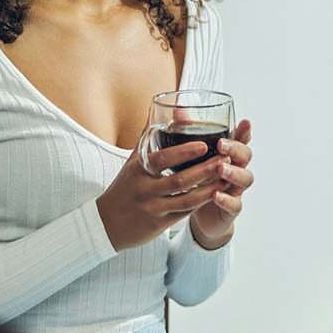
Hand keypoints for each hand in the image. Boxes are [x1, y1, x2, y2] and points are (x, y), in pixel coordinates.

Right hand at [96, 131, 233, 252]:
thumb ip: (146, 137)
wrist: (107, 223)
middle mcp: (145, 188)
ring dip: (208, 189)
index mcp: (138, 169)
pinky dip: (200, 204)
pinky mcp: (159, 224)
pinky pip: (184, 214)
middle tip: (224, 158)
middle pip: (179, 179)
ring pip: (186, 199)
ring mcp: (152, 207)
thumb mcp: (131, 162)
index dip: (184, 152)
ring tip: (226, 177)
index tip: (204, 145)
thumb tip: (155, 108)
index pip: (162, 158)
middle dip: (204, 169)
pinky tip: (215, 195)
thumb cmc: (124, 187)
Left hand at [190, 119, 253, 245]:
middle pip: (245, 156)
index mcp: (229, 154)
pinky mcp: (231, 208)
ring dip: (234, 172)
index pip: (241, 139)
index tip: (244, 122)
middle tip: (221, 145)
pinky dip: (226, 199)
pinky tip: (216, 195)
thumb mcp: (194, 155)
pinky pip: (234, 204)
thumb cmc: (198, 177)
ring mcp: (236, 189)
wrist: (200, 212)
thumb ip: (189, 133)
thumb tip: (178, 110)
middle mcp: (237, 169)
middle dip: (235, 149)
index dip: (244, 131)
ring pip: (245, 178)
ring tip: (220, 169)